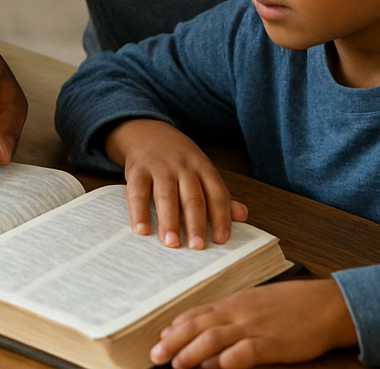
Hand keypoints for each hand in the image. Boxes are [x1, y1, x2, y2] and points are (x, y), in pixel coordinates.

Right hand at [103, 118, 247, 248]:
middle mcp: (183, 166)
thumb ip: (218, 194)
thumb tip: (242, 215)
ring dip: (169, 220)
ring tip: (171, 243)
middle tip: (197, 246)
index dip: (220, 217)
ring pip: (166, 195)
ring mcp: (159, 167)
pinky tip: (141, 229)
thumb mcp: (201, 170)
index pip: (216, 193)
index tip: (221, 239)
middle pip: (192, 196)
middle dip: (195, 223)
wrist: (146, 131)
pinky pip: (138, 192)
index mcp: (203, 167)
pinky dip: (138, 211)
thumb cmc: (178, 159)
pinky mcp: (137, 170)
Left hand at [151, 279, 357, 368]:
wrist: (328, 304)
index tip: (161, 336)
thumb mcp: (259, 303)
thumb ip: (235, 315)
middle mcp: (239, 313)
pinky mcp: (272, 343)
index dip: (177, 326)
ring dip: (191, 352)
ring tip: (176, 364)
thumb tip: (214, 331)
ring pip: (214, 338)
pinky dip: (227, 361)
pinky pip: (244, 352)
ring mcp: (254, 327)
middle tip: (155, 354)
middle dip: (174, 341)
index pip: (198, 312)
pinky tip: (215, 368)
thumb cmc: (295, 304)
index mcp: (235, 302)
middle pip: (198, 325)